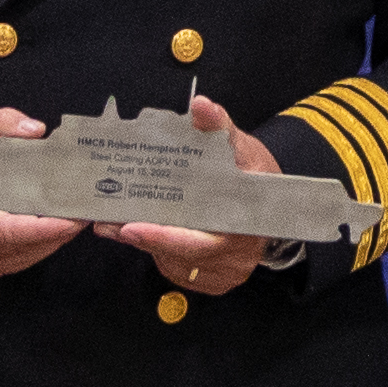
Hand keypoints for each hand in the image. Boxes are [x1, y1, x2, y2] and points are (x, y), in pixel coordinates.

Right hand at [0, 111, 89, 278]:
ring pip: (16, 259)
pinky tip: (50, 233)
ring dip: (48, 243)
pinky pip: (8, 263)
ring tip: (73, 220)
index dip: (41, 228)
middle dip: (55, 233)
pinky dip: (33, 250)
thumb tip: (35, 130)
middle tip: (83, 212)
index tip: (71, 219)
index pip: (3, 229)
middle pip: (15, 247)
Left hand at [100, 95, 281, 296]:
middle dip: (144, 238)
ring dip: (146, 245)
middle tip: (110, 224)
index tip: (131, 228)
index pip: (200, 237)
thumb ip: (218, 127)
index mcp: (243, 220)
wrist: (277, 205)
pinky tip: (145, 234)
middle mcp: (237, 251)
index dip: (163, 236)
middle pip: (180, 252)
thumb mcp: (242, 147)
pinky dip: (160, 253)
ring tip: (117, 223)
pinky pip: (179, 270)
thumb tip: (201, 106)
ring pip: (175, 263)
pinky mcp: (217, 280)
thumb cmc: (255, 174)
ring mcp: (228, 269)